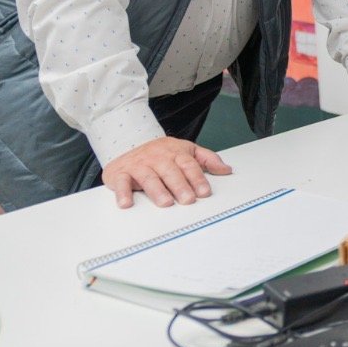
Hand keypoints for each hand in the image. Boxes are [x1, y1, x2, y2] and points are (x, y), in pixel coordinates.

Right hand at [102, 136, 232, 208]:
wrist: (127, 143)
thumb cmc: (161, 153)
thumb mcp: (187, 150)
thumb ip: (207, 159)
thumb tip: (227, 170)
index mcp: (175, 152)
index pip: (188, 165)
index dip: (197, 178)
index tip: (205, 192)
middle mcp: (157, 158)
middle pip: (170, 172)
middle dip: (180, 186)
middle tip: (188, 200)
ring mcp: (138, 165)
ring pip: (148, 177)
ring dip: (157, 190)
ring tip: (165, 203)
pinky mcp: (120, 173)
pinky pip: (121, 182)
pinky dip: (122, 193)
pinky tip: (127, 203)